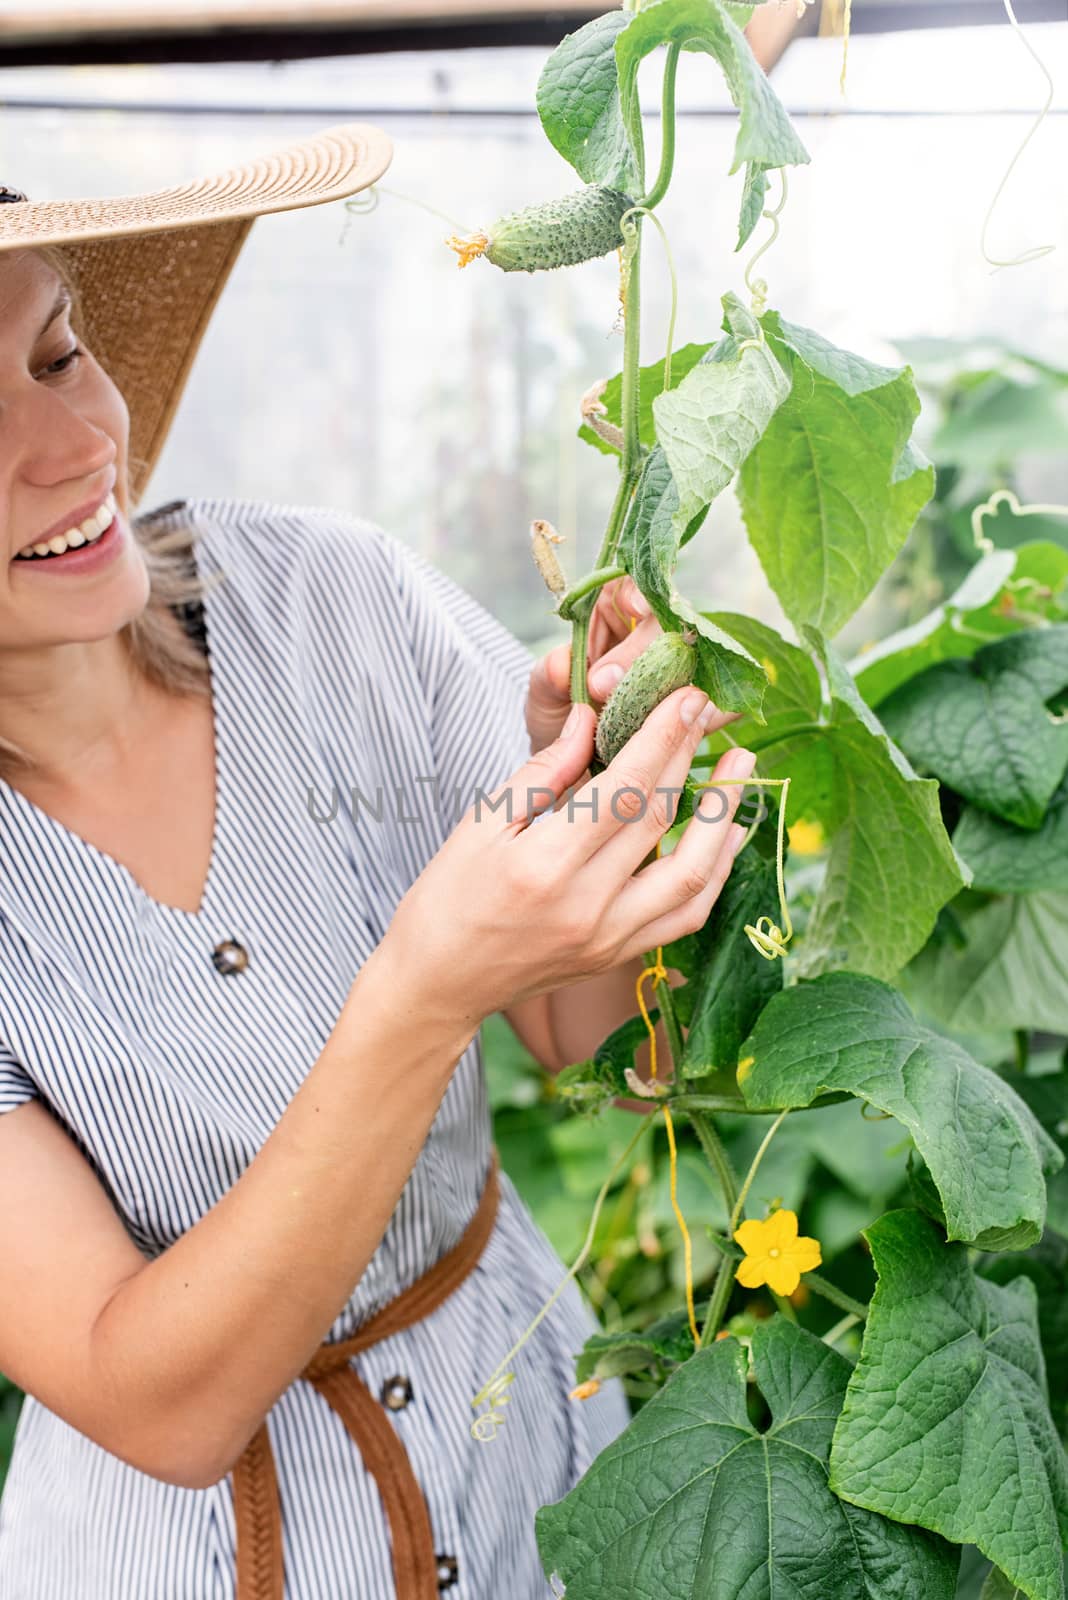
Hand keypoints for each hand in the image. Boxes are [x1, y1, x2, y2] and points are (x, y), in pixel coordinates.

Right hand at [380, 682, 757, 1029]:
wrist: (441, 984)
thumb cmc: (449, 896)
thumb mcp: (480, 824)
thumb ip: (544, 772)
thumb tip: (593, 721)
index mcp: (543, 866)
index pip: (623, 790)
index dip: (661, 738)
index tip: (686, 696)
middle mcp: (586, 906)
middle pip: (659, 820)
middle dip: (690, 757)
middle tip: (709, 710)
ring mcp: (609, 937)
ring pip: (692, 874)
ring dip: (725, 815)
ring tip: (742, 766)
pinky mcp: (620, 956)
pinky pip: (687, 914)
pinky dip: (716, 870)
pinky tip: (729, 831)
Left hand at [525, 575, 740, 754]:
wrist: (566, 770)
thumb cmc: (556, 719)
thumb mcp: (543, 697)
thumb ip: (550, 678)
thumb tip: (562, 663)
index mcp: (608, 620)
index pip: (628, 590)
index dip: (638, 593)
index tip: (636, 610)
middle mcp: (646, 640)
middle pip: (664, 626)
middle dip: (644, 652)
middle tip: (605, 686)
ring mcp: (671, 673)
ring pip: (693, 660)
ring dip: (688, 678)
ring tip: (683, 698)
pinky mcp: (688, 708)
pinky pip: (711, 703)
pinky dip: (720, 708)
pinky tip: (732, 712)